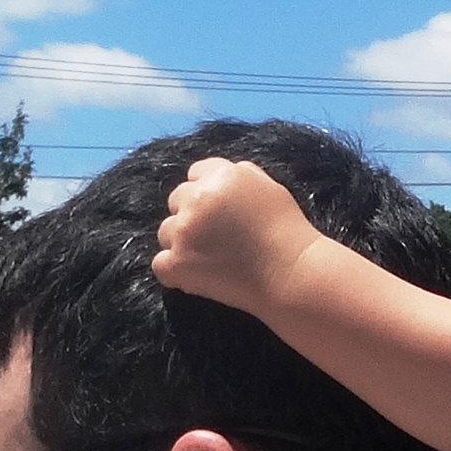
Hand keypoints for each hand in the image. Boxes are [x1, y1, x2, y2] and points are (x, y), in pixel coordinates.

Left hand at [150, 157, 314, 313]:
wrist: (290, 271)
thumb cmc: (287, 231)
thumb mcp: (268, 187)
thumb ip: (240, 176)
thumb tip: (220, 177)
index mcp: (220, 175)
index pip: (195, 174)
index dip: (206, 192)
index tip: (219, 212)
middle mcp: (197, 198)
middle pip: (176, 200)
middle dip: (191, 216)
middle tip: (215, 237)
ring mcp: (184, 231)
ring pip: (166, 232)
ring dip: (182, 243)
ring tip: (209, 258)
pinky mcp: (178, 262)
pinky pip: (160, 264)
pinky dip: (175, 271)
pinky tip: (196, 275)